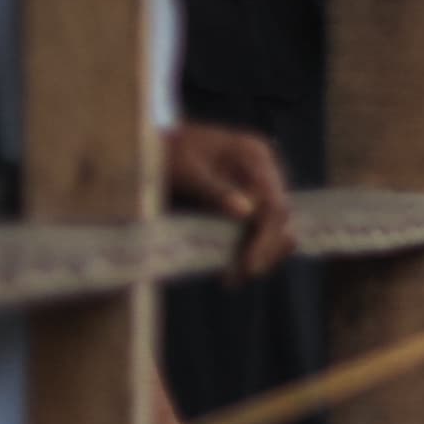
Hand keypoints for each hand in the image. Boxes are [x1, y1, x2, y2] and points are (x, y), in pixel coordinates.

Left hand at [165, 121, 294, 283]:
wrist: (144, 145)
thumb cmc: (163, 152)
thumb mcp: (185, 168)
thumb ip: (215, 189)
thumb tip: (248, 212)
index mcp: (254, 156)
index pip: (275, 204)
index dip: (267, 238)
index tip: (250, 266)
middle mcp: (261, 172)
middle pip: (278, 219)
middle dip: (265, 250)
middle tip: (241, 276)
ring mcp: (253, 187)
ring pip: (271, 228)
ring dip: (257, 254)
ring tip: (233, 278)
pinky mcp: (241, 202)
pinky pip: (253, 230)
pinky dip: (245, 250)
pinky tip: (229, 269)